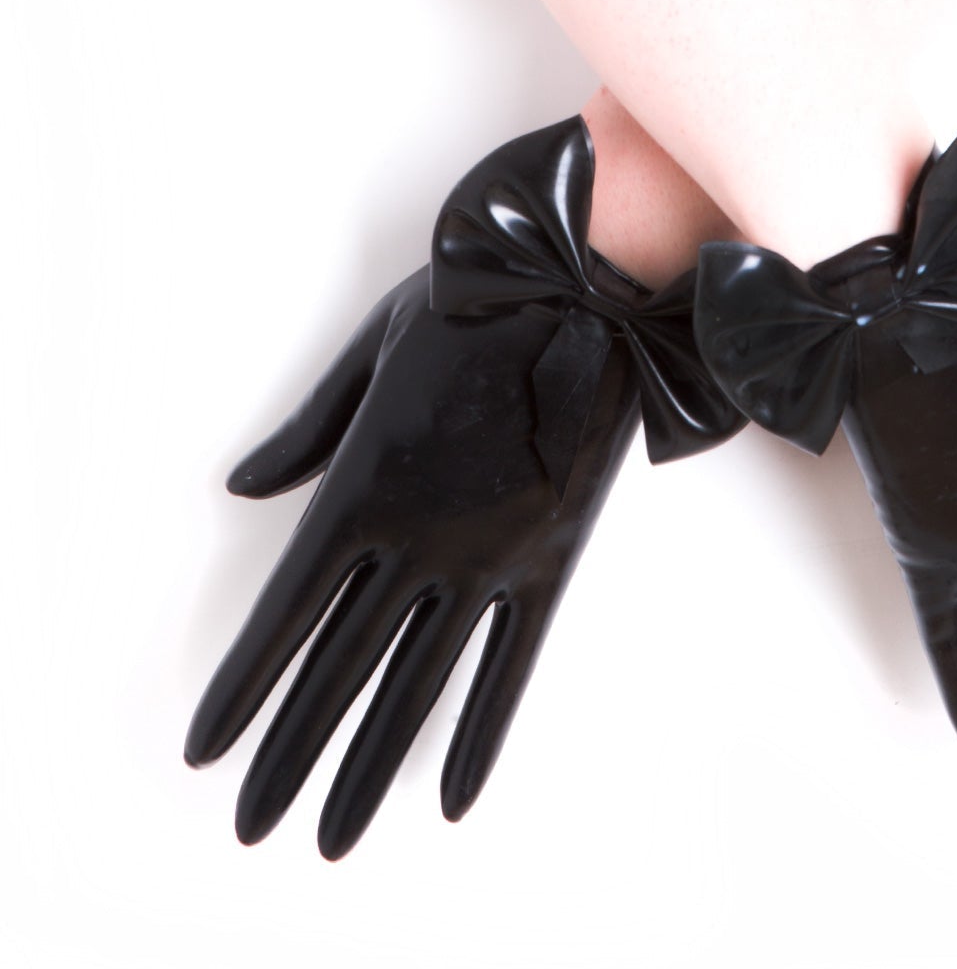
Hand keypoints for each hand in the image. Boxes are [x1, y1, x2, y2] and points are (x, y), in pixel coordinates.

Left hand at [185, 116, 738, 857]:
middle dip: (289, 753)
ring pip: (415, 686)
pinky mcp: (546, 562)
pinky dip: (481, 735)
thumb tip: (246, 485)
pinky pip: (508, 667)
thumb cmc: (472, 301)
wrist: (584, 285)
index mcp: (361, 486)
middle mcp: (415, 539)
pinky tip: (453, 796)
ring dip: (370, 766)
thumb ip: (312, 428)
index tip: (209, 746)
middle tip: (253, 821)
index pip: (283, 613)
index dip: (242, 686)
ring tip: (335, 834)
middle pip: (337, 670)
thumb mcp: (372, 347)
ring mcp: (483, 558)